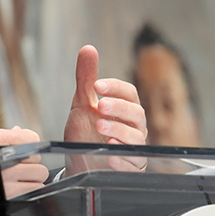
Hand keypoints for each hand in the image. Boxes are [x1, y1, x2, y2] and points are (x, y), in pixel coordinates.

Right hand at [0, 126, 48, 215]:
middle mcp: (1, 163)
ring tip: (13, 183)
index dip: (29, 146)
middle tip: (17, 170)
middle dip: (30, 167)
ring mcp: (5, 184)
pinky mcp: (5, 202)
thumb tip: (18, 132)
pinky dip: (24, 196)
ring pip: (37, 181)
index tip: (23, 152)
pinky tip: (9, 194)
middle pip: (38, 163)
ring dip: (29, 182)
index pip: (30, 139)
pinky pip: (29, 197)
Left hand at [63, 45, 146, 171]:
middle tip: (100, 106)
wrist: (77, 161)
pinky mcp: (128, 167)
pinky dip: (121, 159)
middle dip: (119, 108)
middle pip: (137, 113)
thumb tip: (88, 48)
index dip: (115, 87)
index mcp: (124, 108)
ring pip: (136, 138)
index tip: (97, 84)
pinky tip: (109, 155)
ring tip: (100, 127)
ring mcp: (132, 148)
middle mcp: (133, 127)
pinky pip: (132, 164)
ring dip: (119, 131)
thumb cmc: (85, 131)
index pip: (129, 93)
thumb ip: (86, 77)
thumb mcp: (82, 103)